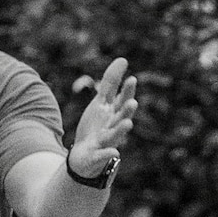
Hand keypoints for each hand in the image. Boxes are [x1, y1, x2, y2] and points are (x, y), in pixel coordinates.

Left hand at [71, 57, 137, 177]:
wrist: (85, 156)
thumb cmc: (97, 126)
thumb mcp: (101, 102)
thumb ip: (111, 82)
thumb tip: (123, 59)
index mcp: (114, 114)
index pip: (122, 101)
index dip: (127, 92)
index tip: (132, 79)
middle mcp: (113, 128)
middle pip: (121, 118)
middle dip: (127, 111)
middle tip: (133, 102)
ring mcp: (106, 143)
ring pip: (115, 136)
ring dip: (121, 130)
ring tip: (128, 124)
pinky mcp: (96, 156)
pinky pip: (103, 156)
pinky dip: (108, 155)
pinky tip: (115, 153)